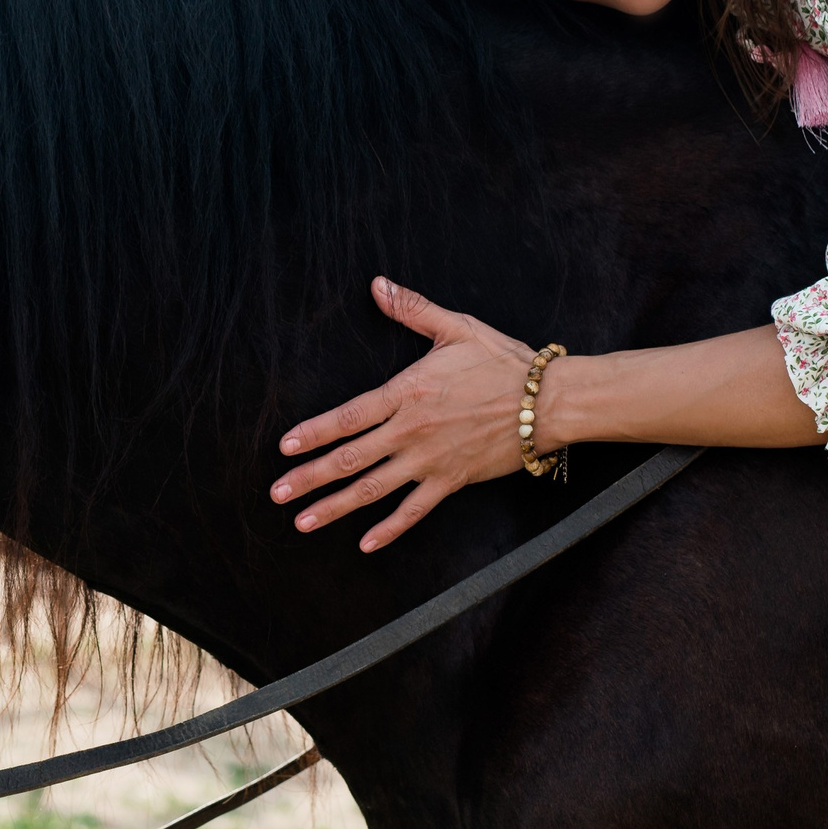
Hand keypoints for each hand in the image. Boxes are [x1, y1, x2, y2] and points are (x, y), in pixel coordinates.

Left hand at [269, 276, 544, 551]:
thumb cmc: (505, 362)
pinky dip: (389, 529)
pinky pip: (414, 511)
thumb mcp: (457, 327)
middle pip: (349, 458)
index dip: (313, 433)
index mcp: (407, 393)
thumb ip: (412, 310)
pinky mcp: (452, 481)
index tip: (285, 448)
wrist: (550, 401)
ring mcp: (430, 460)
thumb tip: (378, 285)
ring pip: (372, 489)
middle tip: (277, 493)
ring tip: (302, 521)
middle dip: (309, 477)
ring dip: (334, 507)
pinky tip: (365, 543)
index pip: (348, 417)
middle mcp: (411, 431)